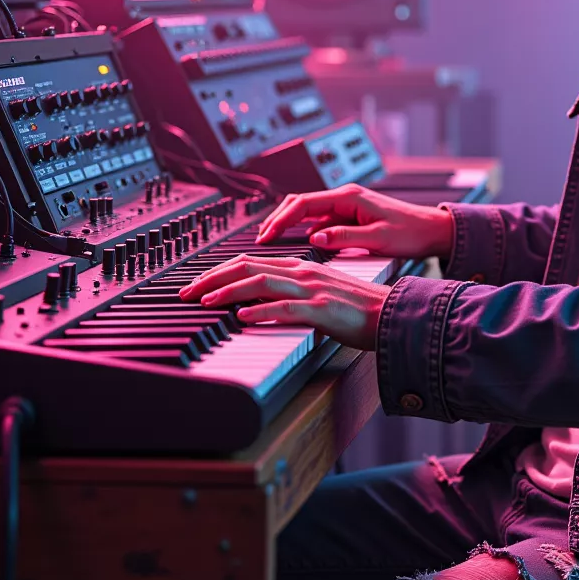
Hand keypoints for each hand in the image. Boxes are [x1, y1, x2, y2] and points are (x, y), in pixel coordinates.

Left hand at [178, 253, 387, 349]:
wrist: (392, 314)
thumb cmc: (358, 309)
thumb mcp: (319, 294)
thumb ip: (291, 293)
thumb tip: (259, 302)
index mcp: (300, 266)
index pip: (250, 261)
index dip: (219, 271)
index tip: (197, 284)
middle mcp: (302, 272)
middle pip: (248, 266)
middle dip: (212, 278)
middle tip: (186, 292)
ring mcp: (311, 289)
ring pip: (260, 283)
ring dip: (228, 292)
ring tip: (205, 301)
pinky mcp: (321, 309)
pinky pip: (284, 308)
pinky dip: (260, 311)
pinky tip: (242, 317)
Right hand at [256, 183, 453, 262]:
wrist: (433, 230)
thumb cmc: (411, 232)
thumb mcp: (378, 238)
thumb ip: (344, 237)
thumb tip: (314, 239)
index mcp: (348, 197)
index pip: (303, 203)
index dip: (280, 219)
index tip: (265, 236)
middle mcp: (345, 197)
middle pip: (299, 203)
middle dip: (277, 218)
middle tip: (260, 239)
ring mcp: (346, 206)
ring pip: (307, 211)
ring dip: (287, 223)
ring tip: (270, 241)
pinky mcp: (350, 216)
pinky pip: (319, 219)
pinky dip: (303, 229)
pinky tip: (296, 243)